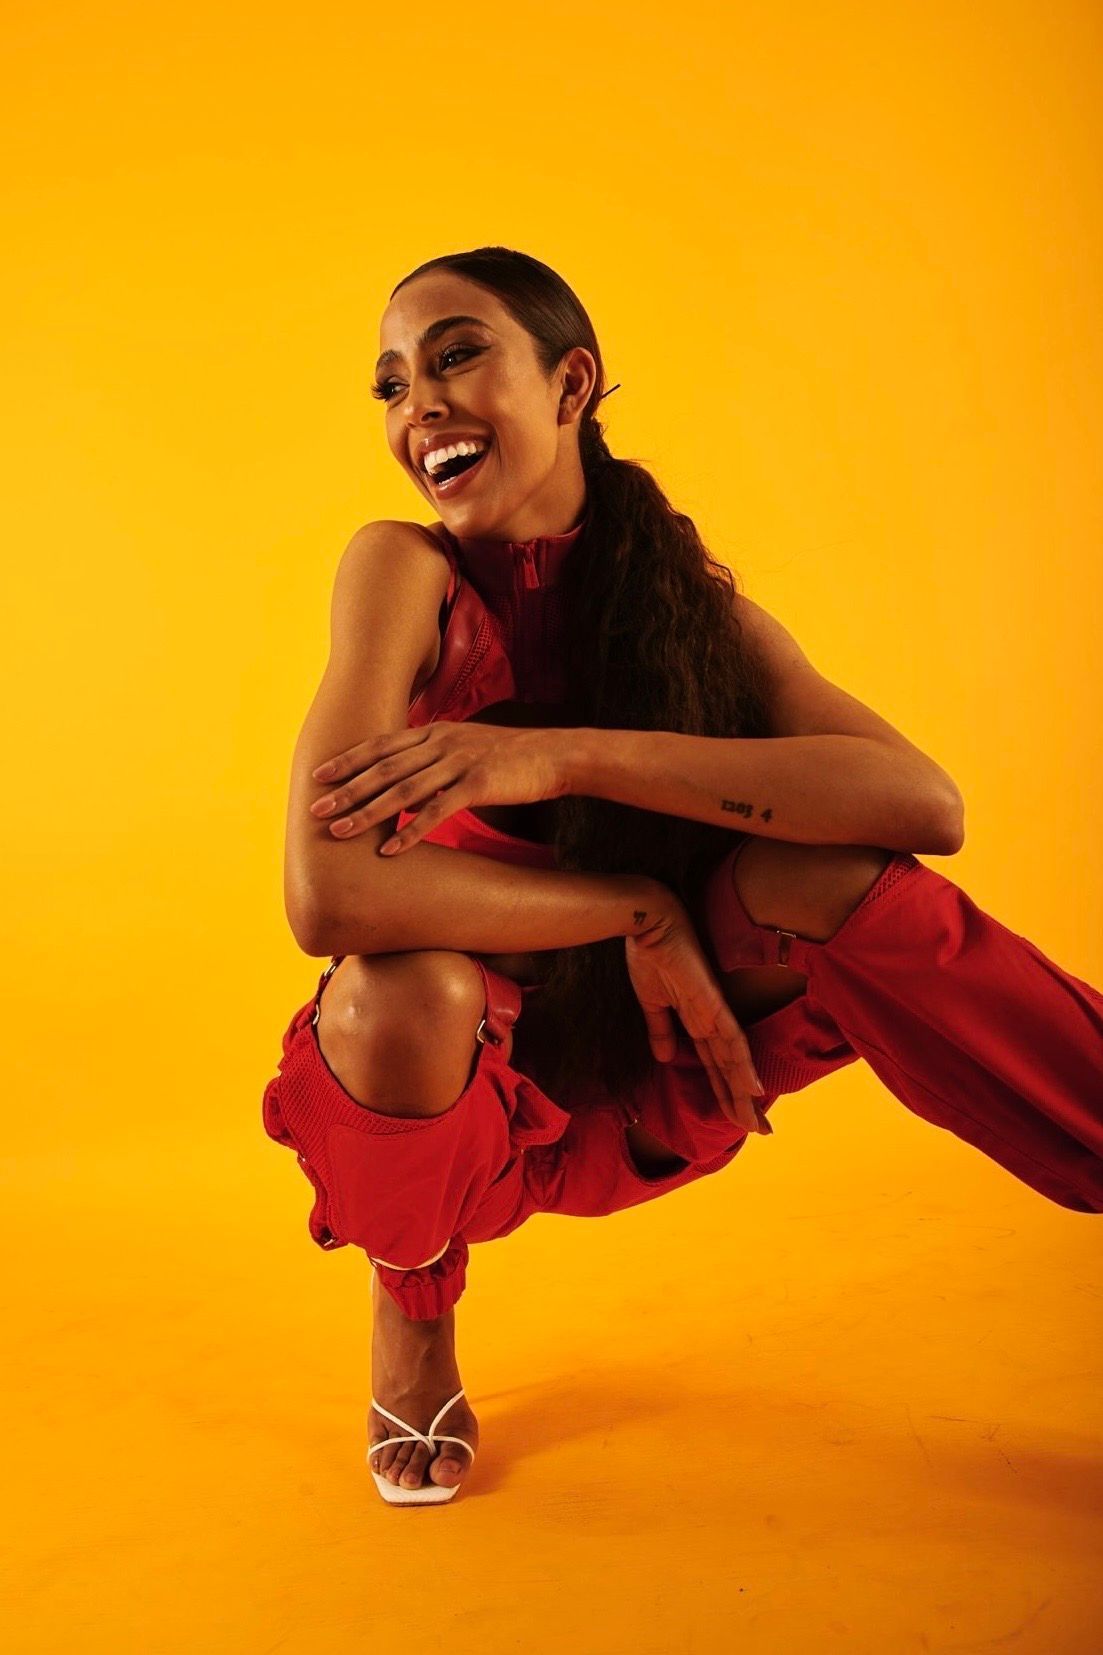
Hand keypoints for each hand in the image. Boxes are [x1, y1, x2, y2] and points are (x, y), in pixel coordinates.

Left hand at [309, 721, 569, 850]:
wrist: (556, 755)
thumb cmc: (512, 756)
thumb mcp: (467, 745)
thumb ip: (435, 756)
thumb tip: (408, 777)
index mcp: (436, 731)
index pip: (381, 745)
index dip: (348, 760)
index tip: (319, 775)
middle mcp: (442, 742)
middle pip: (384, 768)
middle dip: (347, 789)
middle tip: (316, 808)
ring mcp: (459, 762)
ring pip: (403, 789)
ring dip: (367, 812)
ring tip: (340, 831)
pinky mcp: (479, 785)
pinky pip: (437, 811)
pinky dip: (411, 832)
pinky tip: (390, 849)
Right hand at [625, 896, 770, 1135]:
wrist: (648, 920)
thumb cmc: (649, 952)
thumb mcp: (651, 1001)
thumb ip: (661, 1029)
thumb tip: (665, 1058)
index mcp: (697, 1018)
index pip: (716, 1063)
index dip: (726, 1091)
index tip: (737, 1116)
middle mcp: (711, 1018)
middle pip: (730, 1069)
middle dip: (742, 1102)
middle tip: (761, 1131)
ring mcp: (713, 1010)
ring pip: (735, 1061)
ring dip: (745, 1094)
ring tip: (759, 1123)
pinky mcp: (711, 1001)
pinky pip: (730, 1038)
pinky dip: (742, 1065)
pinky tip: (754, 1088)